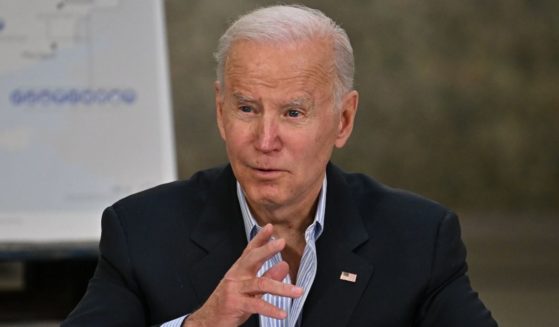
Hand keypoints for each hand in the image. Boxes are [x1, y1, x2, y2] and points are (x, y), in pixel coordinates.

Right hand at [184, 224, 302, 326]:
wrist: (208, 320)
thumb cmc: (230, 303)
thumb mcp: (250, 288)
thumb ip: (268, 276)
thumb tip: (284, 265)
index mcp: (240, 270)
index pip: (250, 250)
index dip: (260, 238)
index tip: (270, 227)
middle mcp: (237, 276)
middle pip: (252, 259)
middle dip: (267, 249)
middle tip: (281, 242)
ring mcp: (235, 289)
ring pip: (261, 284)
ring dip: (282, 288)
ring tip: (298, 291)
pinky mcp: (235, 304)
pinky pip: (256, 305)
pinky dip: (271, 310)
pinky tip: (282, 313)